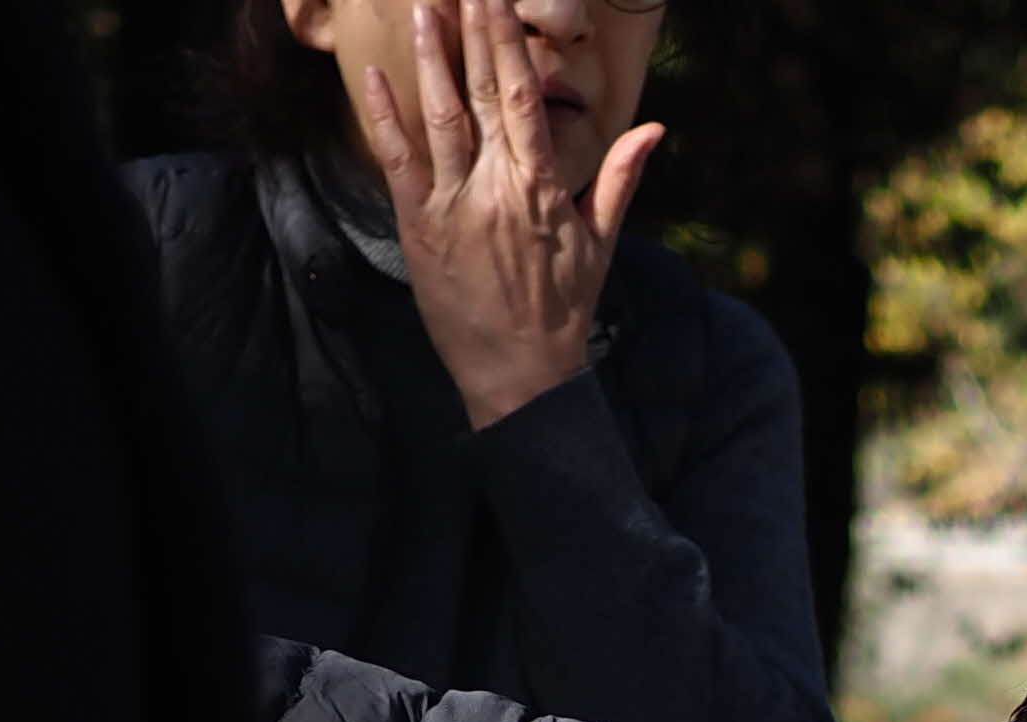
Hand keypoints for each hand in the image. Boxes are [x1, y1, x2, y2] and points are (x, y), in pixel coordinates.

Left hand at [358, 0, 663, 430]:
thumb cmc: (562, 313)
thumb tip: (654, 129)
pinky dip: (383, 116)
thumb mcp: (601, 245)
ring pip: (441, 117)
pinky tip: (372, 74)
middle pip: (486, 93)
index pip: (527, 96)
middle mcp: (499, 188)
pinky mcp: (420, 230)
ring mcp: (456, 207)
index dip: (510, 42)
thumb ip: (619, 179)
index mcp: (543, 186)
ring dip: (431, 59)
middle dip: (474, 32)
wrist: (522, 379)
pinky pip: (398, 162)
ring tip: (424, 9)